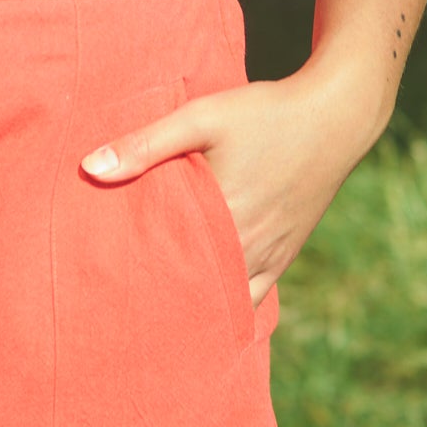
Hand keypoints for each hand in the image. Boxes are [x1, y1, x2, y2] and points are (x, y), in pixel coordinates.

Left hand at [81, 67, 392, 300]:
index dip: (138, 284)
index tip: (108, 294)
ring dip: (196, 305)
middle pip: (196, 293)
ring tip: (159, 312)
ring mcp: (270, 255)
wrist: (336, 115)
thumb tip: (89, 168)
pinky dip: (230, 304)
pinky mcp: (285, 254)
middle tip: (124, 313)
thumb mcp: (201, 118)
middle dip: (161, 301)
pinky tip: (206, 307)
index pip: (169, 270)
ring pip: (226, 301)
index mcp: (222, 220)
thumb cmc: (265, 113)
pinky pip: (254, 295)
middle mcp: (248, 248)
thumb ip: (145, 145)